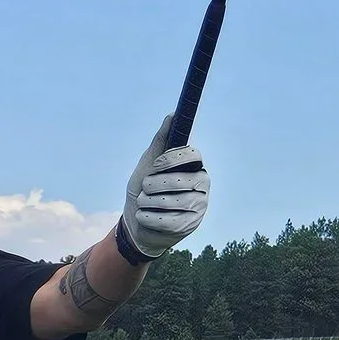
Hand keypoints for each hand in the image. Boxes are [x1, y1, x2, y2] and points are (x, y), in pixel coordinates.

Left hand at [120, 115, 209, 258]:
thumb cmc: (144, 190)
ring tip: (144, 203)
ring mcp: (199, 206)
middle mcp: (202, 185)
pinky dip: (148, 218)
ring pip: (171, 201)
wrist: (136, 224)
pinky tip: (145, 217)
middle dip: (153, 185)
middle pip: (178, 180)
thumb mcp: (147, 165)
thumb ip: (160, 142)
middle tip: (146, 189)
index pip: (192, 155)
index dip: (171, 159)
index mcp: (195, 166)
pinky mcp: (190, 225)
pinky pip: (167, 220)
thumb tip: (172, 114)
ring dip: (147, 202)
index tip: (155, 165)